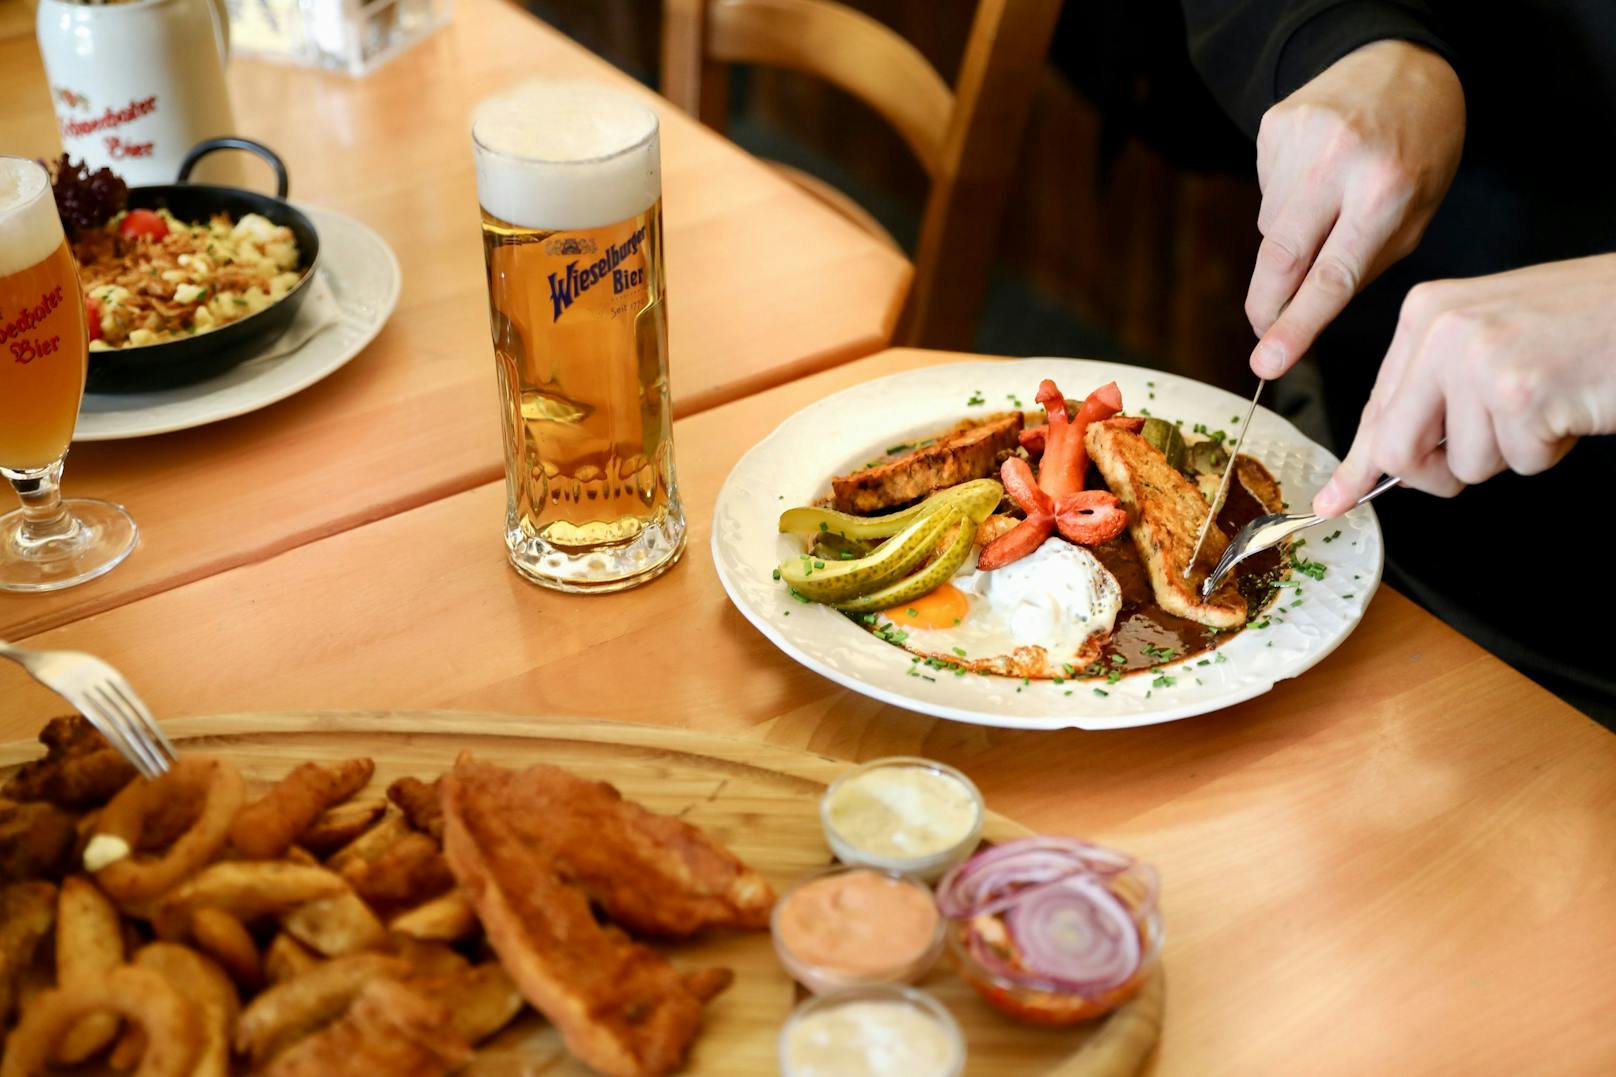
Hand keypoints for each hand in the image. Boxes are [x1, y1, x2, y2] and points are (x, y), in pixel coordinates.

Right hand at [1247, 40, 1464, 377]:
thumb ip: (1363, 265)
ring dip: (1289, 241)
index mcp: (1387, 189)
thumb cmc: (1419, 148)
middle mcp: (1338, 161)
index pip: (1332, 276)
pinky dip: (1285, 201)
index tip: (1267, 364)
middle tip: (1263, 335)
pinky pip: (1265, 192)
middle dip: (1267, 306)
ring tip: (1326, 210)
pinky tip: (1314, 177)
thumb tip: (1302, 316)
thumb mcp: (1417, 213)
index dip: (1296, 326)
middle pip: (1281, 256)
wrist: (1398, 62)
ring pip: (1270, 228)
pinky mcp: (1272, 127)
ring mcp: (1299, 139)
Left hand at [1314, 254, 1615, 515]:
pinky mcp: (1522, 394)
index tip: (1333, 500)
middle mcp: (1443, 331)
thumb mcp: (1491, 338)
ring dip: (1513, 451)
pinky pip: (1519, 462)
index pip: (1375, 407)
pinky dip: (1551, 449)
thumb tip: (1384, 460)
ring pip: (1465, 464)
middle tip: (1490, 444)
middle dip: (1436, 472)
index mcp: (1427, 314)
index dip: (1359, 464)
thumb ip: (1435, 389)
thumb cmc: (1588, 322)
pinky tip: (1570, 404)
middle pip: (1397, 448)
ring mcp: (1479, 361)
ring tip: (1548, 399)